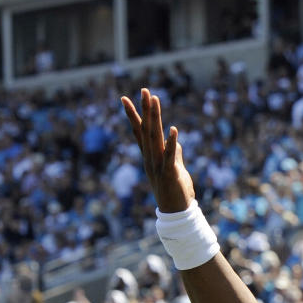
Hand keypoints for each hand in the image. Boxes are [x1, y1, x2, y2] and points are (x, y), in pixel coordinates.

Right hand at [121, 88, 195, 213]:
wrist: (176, 213)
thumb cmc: (175, 191)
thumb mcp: (175, 168)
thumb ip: (174, 154)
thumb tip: (174, 141)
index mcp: (150, 156)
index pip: (139, 131)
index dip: (133, 115)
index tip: (125, 98)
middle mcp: (150, 158)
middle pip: (146, 130)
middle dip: (144, 109)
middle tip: (144, 90)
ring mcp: (158, 165)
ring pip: (155, 138)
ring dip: (155, 118)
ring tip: (154, 100)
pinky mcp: (169, 173)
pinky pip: (169, 155)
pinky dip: (170, 142)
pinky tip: (172, 128)